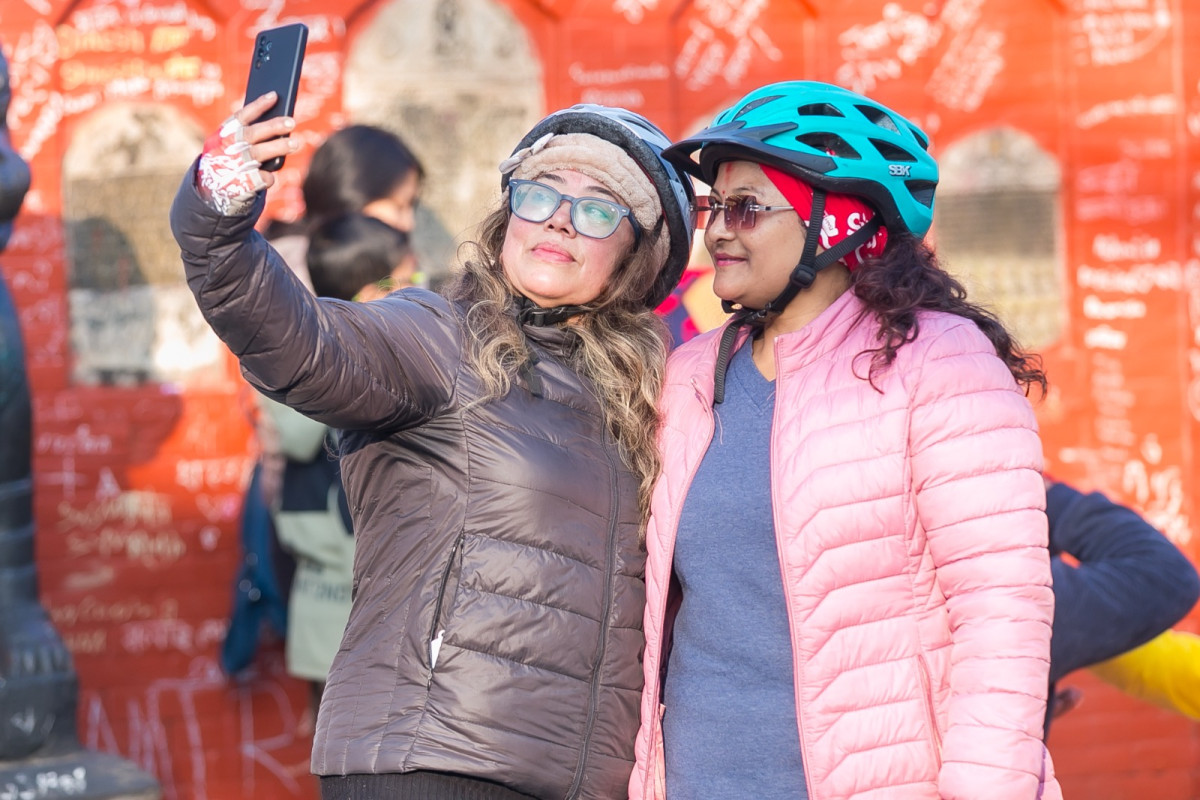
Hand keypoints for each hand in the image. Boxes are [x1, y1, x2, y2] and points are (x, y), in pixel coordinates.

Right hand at [196, 92, 301, 213]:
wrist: (210, 194)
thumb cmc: (227, 163)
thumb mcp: (228, 146)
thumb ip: (246, 136)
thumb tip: (278, 123)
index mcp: (222, 136)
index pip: (241, 116)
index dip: (258, 105)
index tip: (274, 96)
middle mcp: (226, 149)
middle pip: (252, 134)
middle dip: (272, 126)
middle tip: (291, 122)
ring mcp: (233, 167)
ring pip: (258, 154)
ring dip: (278, 147)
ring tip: (295, 143)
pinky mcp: (241, 185)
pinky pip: (262, 178)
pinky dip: (269, 176)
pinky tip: (270, 175)